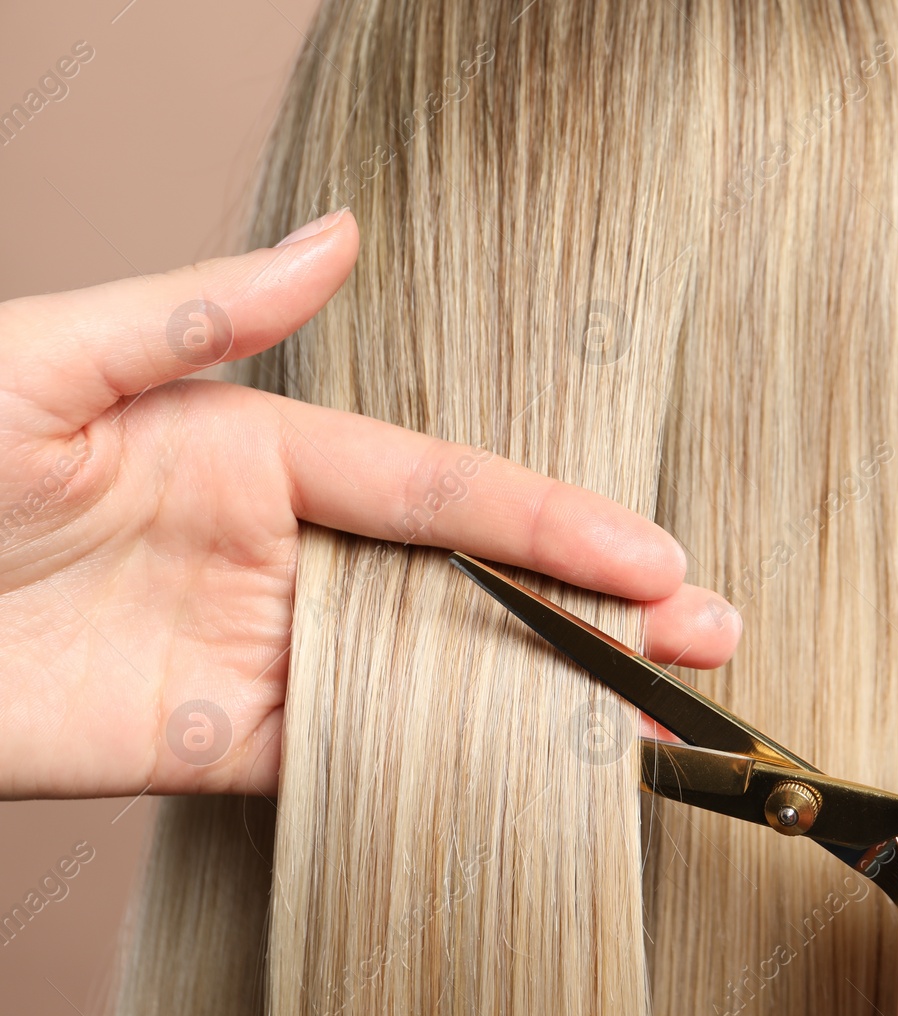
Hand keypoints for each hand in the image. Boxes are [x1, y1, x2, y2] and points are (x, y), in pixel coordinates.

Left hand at [0, 211, 739, 798]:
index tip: (650, 550)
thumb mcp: (49, 362)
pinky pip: (348, 755)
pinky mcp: (208, 741)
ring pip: (430, 675)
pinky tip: (536, 768)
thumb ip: (201, 312)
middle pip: (465, 583)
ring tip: (655, 709)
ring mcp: (253, 650)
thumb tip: (336, 240)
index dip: (552, 519)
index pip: (438, 487)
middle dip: (592, 608)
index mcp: (257, 450)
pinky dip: (444, 765)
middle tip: (706, 631)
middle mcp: (278, 551)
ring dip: (545, 692)